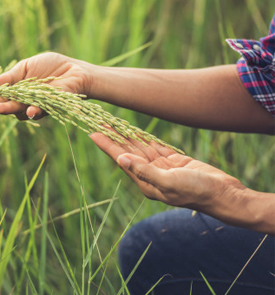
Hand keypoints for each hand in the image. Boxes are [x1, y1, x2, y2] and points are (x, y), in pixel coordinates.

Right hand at [0, 52, 94, 119]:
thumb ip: (7, 78)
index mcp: (15, 90)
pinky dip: (33, 111)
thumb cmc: (50, 66)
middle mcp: (23, 101)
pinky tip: (29, 110)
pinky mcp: (50, 108)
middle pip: (4, 105)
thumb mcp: (25, 68)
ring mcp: (35, 106)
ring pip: (18, 111)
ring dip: (8, 109)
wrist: (74, 69)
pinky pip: (39, 111)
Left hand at [89, 133, 245, 210]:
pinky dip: (144, 138)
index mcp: (145, 182)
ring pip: (140, 148)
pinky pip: (154, 147)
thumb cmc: (196, 191)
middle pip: (127, 152)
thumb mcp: (169, 182)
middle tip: (100, 122)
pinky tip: (135, 131)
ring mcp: (161, 168)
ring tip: (113, 123)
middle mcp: (150, 174)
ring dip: (127, 136)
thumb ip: (144, 171)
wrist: (222, 193)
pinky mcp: (173, 162)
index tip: (93, 132)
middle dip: (113, 137)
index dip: (107, 145)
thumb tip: (121, 160)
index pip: (121, 159)